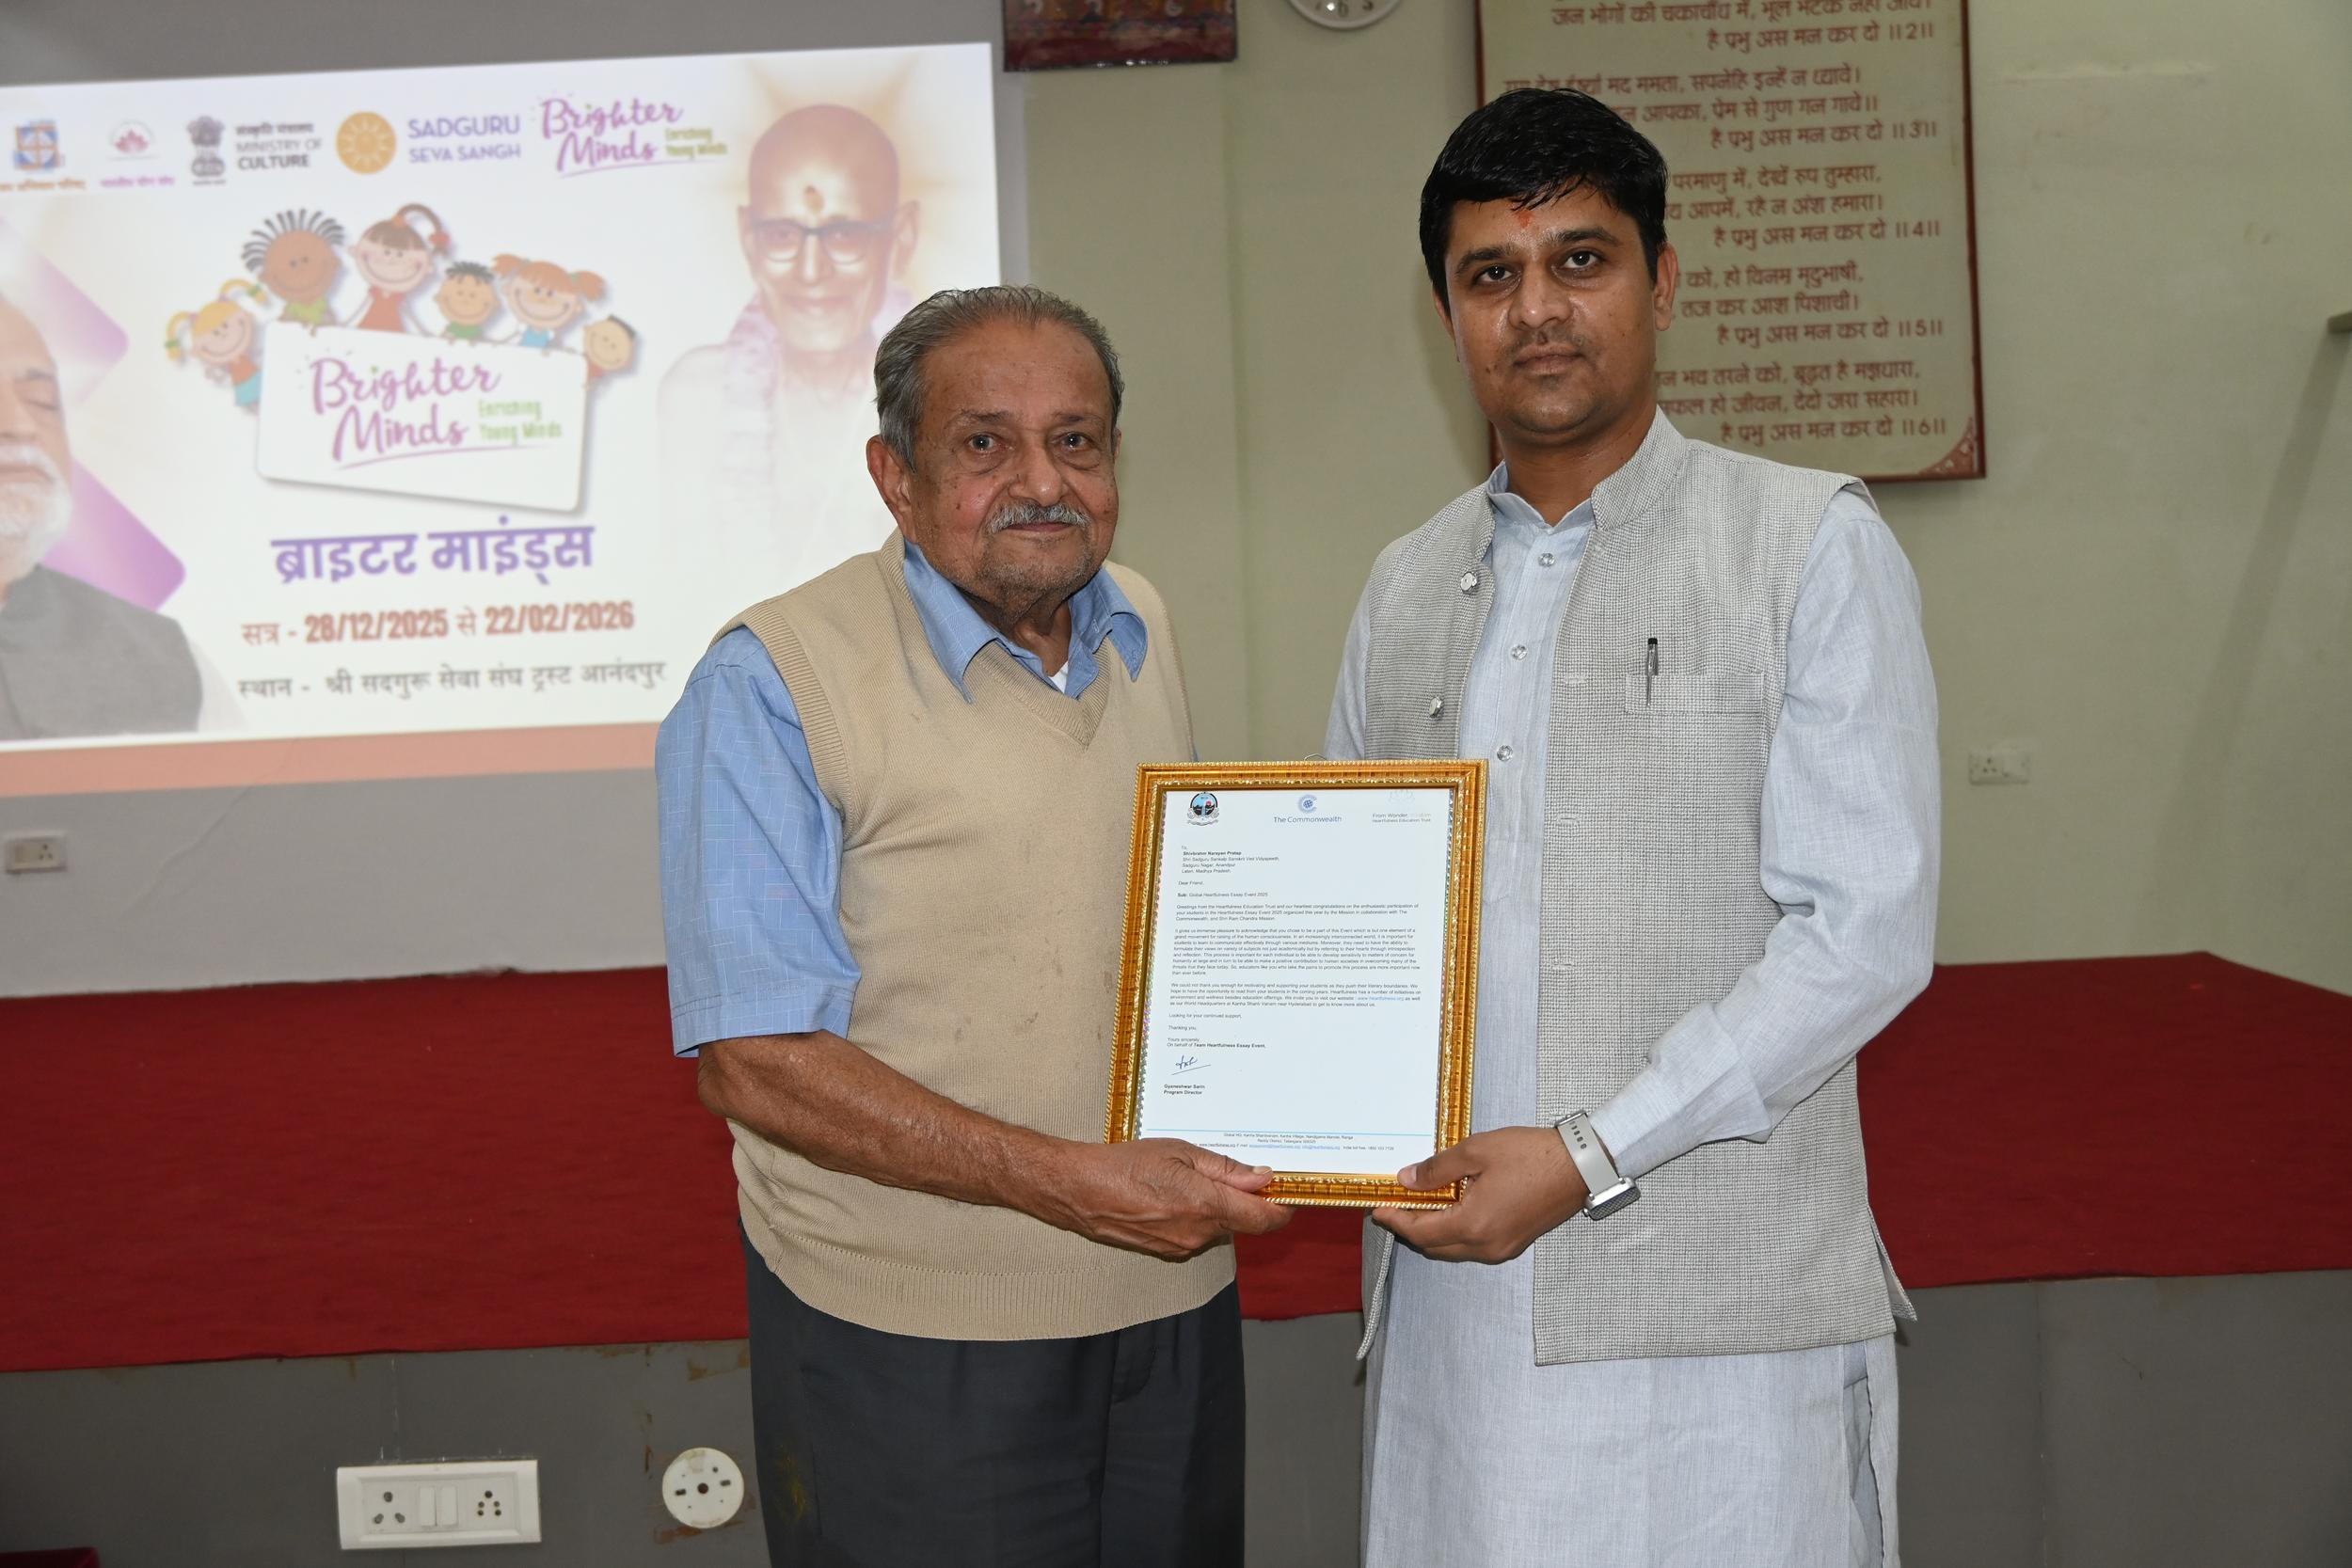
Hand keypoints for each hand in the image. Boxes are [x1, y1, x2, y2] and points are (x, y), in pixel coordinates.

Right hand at [1030, 1139, 1292, 1260]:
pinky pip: (1195, 1234)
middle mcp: (1199, 1233)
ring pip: (1218, 1228)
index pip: (1265, 1218)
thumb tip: (1261, 1178)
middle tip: (1231, 1172)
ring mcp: (1182, 1246)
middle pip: (1242, 1222)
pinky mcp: (1166, 1252)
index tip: (1288, 1192)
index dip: (1283, 1207)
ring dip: (1216, 1208)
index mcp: (1206, 1204)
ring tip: (1187, 1179)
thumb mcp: (1179, 1152)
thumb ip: (1224, 1169)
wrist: (1080, 1190)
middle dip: (1243, 1201)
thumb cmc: (1125, 1164)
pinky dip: (1195, 1217)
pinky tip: (1172, 1196)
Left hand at [1372, 1126, 1588, 1263]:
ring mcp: (1502, 1248)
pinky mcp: (1514, 1244)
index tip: (1379, 1208)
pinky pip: (1473, 1247)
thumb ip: (1437, 1169)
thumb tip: (1407, 1179)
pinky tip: (1452, 1209)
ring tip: (1421, 1205)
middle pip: (1434, 1246)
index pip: (1420, 1232)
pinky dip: (1455, 1233)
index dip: (1396, 1220)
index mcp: (1473, 1225)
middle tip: (1396, 1205)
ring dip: (1433, 1232)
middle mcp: (1486, 1246)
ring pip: (1454, 1249)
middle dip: (1411, 1228)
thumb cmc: (1531, 1155)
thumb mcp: (1476, 1152)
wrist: (1580, 1166)